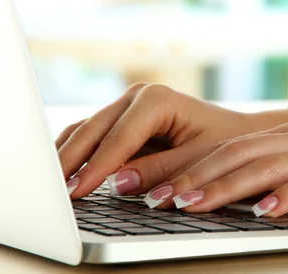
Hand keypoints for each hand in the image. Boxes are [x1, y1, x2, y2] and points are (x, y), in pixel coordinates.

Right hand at [57, 83, 287, 198]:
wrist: (239, 133)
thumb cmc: (226, 144)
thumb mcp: (197, 160)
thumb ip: (157, 171)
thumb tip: (116, 182)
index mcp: (157, 100)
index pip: (118, 138)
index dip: (95, 167)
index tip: (75, 192)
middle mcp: (138, 95)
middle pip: (93, 130)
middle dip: (71, 160)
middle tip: (50, 190)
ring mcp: (127, 104)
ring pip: (86, 128)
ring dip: (67, 154)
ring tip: (48, 183)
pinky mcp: (123, 117)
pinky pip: (92, 133)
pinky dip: (76, 150)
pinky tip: (63, 170)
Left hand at [150, 124, 287, 216]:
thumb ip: (278, 174)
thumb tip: (239, 199)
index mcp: (285, 138)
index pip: (226, 149)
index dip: (187, 166)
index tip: (154, 186)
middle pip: (234, 154)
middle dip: (191, 175)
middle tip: (155, 196)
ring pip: (263, 167)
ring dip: (223, 187)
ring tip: (191, 204)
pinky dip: (284, 197)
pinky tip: (263, 212)